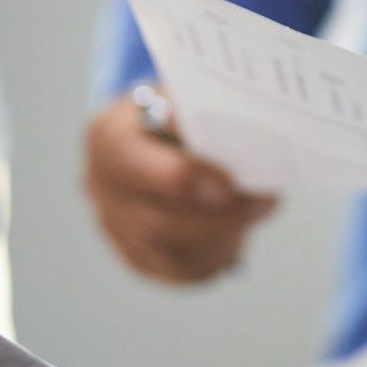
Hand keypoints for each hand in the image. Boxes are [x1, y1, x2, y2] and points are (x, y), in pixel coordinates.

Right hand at [84, 90, 277, 283]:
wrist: (163, 135)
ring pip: (169, 251)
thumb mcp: (187, 96)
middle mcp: (100, 184)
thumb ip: (206, 112)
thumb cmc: (181, 112)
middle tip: (266, 201)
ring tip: (257, 210)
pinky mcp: (136, 254)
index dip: (180, 178)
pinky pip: (178, 270)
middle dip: (218, 216)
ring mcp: (113, 224)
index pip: (130, 161)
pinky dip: (214, 256)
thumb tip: (250, 136)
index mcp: (108, 136)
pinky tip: (236, 236)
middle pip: (154, 221)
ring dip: (222, 235)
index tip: (228, 185)